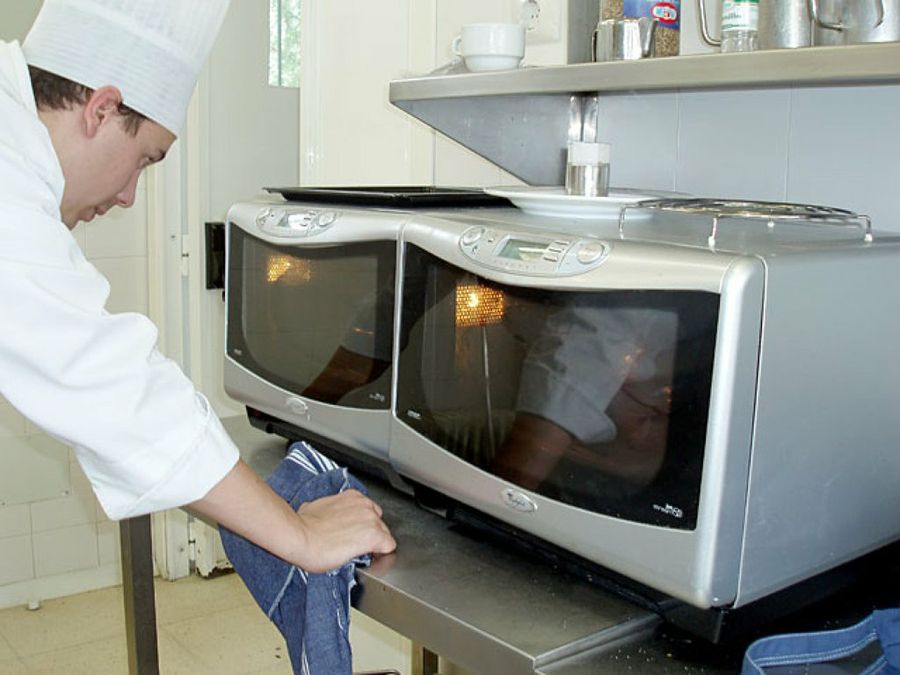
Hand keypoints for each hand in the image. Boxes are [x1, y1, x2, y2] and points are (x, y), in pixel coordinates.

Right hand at [190, 460, 395, 573]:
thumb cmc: (302, 524)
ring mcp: (371, 520)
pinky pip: (389, 547)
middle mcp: (365, 505)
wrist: (300, 536)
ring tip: (357, 554)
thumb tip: (321, 518)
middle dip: (370, 534)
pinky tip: (368, 559)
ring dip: (374, 545)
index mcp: (353, 497)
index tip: (354, 535)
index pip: (369, 512)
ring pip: (384, 535)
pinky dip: (381, 554)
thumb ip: (330, 512)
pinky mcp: (374, 535)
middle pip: (379, 523)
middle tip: (353, 546)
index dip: (363, 526)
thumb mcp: (317, 509)